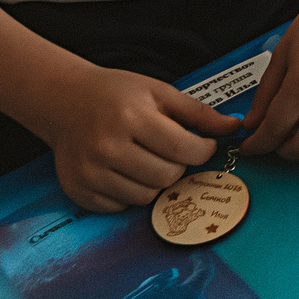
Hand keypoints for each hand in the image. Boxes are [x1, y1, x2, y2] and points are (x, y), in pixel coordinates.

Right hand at [28, 64, 237, 211]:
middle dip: (178, 166)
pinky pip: (120, 206)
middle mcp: (107, 147)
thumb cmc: (117, 94)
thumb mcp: (159, 92)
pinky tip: (124, 170)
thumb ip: (198, 112)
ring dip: (155, 181)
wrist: (64, 101)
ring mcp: (90, 172)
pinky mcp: (78, 190)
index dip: (202, 150)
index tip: (203, 145)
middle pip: (166, 177)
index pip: (182, 150)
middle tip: (170, 150)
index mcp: (131, 117)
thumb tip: (233, 127)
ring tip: (146, 158)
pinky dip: (130, 193)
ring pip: (145, 196)